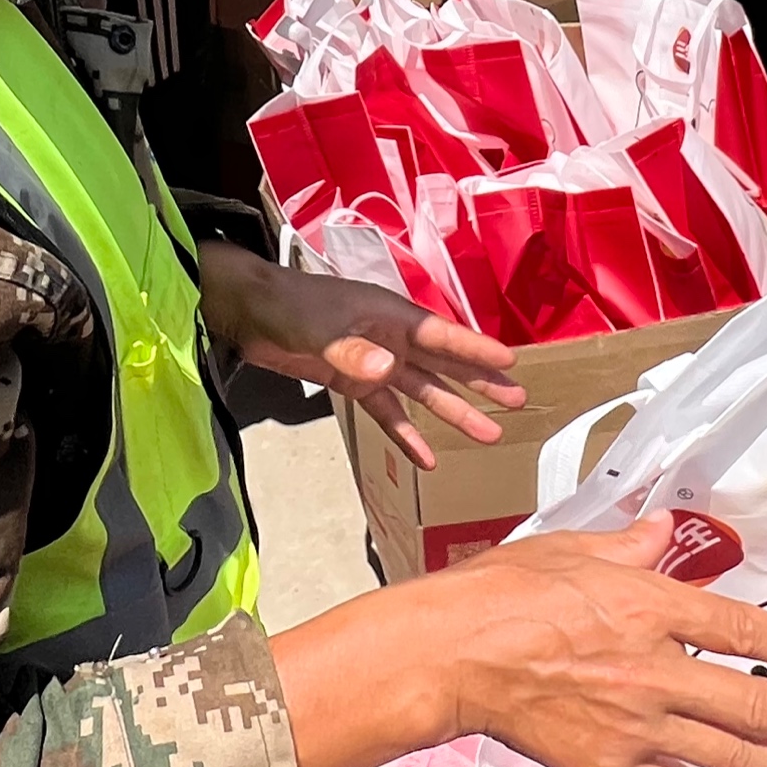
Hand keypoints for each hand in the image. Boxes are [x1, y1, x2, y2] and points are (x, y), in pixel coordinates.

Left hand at [196, 242, 523, 465]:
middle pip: (444, 363)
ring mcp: (374, 361)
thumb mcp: (320, 328)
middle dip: (480, 382)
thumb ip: (353, 352)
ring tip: (488, 434)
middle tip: (517, 400)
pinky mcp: (352, 382)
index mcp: (390, 315)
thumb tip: (388, 370)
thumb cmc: (289, 307)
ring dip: (453, 411)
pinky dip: (405, 434)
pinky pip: (387, 412)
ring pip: (422, 390)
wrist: (249, 312)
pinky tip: (426, 459)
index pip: (442, 335)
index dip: (475, 349)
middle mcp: (390, 338)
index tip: (511, 362)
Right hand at [433, 517, 766, 766]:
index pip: (740, 625)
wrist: (453, 656)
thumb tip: (666, 531)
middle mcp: (656, 670)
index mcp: (650, 606)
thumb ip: (631, 547)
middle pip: (751, 702)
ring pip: (729, 753)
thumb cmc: (504, 592)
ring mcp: (637, 727)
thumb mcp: (573, 549)